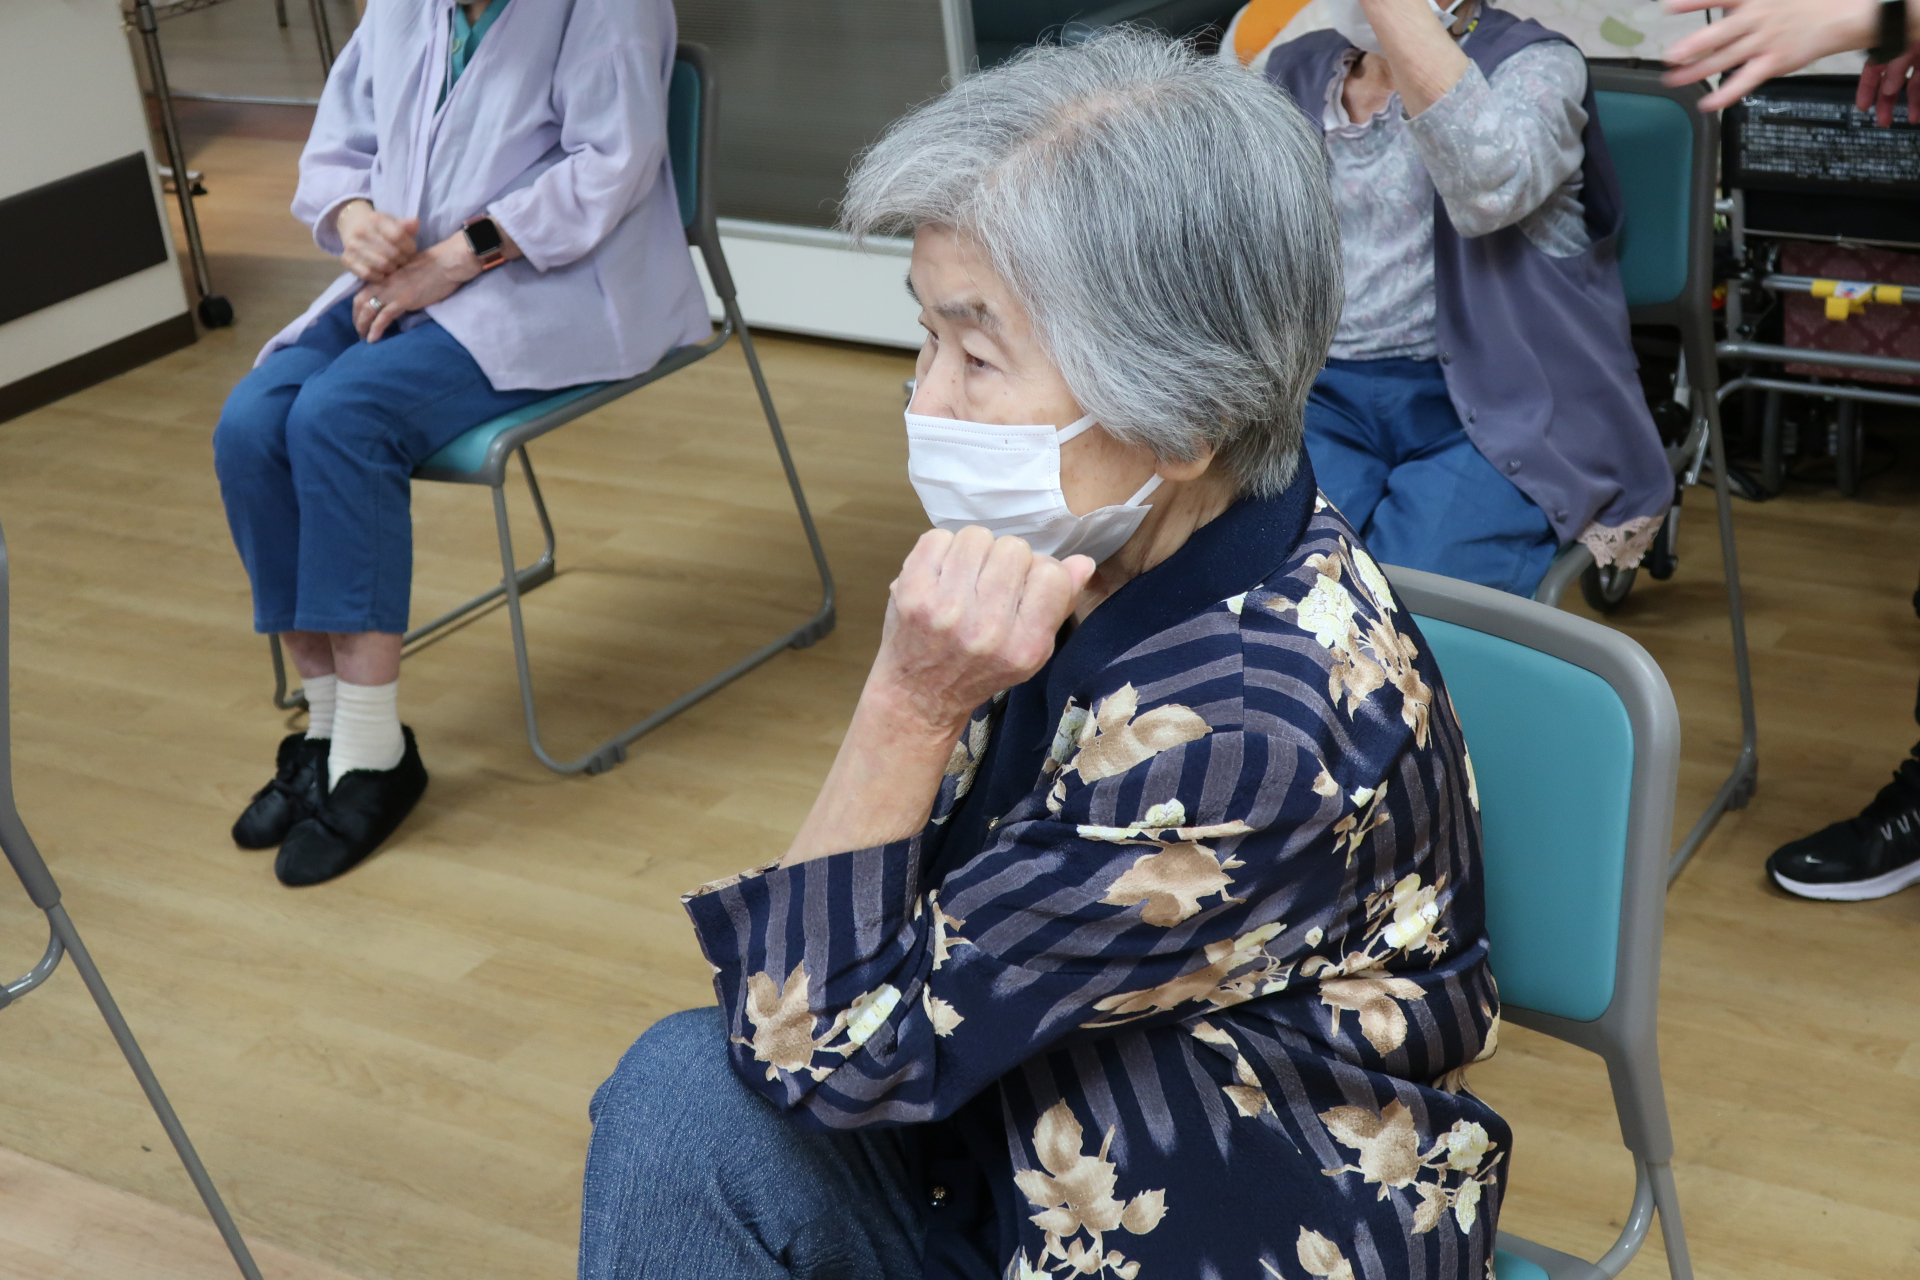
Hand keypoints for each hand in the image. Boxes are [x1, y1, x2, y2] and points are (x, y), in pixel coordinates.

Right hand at [335, 200, 418, 281]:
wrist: (353, 227)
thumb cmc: (381, 229)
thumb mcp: (394, 222)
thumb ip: (407, 225)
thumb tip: (415, 223)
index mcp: (376, 219)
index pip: (398, 236)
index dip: (409, 247)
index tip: (411, 250)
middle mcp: (361, 231)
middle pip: (392, 253)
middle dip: (402, 259)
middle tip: (402, 260)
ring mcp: (352, 246)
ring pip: (382, 265)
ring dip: (392, 269)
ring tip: (393, 265)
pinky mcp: (346, 260)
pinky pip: (368, 274)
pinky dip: (379, 276)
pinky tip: (382, 272)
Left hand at [352, 235, 482, 341]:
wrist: (446, 263)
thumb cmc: (435, 265)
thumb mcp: (409, 270)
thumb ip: (400, 279)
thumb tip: (400, 291)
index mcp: (385, 273)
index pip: (363, 290)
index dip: (359, 305)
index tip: (361, 316)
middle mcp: (383, 282)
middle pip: (360, 302)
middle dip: (357, 318)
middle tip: (359, 331)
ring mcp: (392, 291)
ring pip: (367, 311)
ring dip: (363, 326)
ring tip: (364, 338)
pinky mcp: (402, 301)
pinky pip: (383, 318)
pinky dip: (375, 329)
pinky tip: (372, 340)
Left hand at [867, 527, 1095, 736]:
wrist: (919, 693)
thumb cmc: (981, 668)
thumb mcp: (1032, 651)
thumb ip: (1059, 604)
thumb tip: (1082, 562)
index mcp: (1024, 646)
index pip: (1051, 574)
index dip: (1040, 571)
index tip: (1025, 587)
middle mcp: (986, 630)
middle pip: (1014, 548)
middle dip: (1006, 560)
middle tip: (991, 584)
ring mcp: (945, 610)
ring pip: (977, 536)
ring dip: (975, 551)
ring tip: (967, 577)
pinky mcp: (911, 593)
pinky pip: (938, 537)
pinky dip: (942, 550)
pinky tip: (942, 575)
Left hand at [1664, 0, 1877, 109]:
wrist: (1837, 15)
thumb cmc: (1796, 2)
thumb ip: (1738, 0)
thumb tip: (1704, 2)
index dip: (1694, 1)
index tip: (1668, 6)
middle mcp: (1757, 18)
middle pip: (1720, 33)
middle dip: (1693, 45)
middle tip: (1670, 55)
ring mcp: (1766, 41)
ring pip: (1726, 58)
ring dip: (1697, 71)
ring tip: (1673, 79)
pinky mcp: (1774, 62)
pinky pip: (1747, 80)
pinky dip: (1727, 93)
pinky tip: (1708, 103)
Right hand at [1858, 47, 1919, 123]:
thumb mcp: (1909, 40)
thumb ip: (1897, 65)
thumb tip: (1888, 89)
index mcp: (1895, 40)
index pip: (1874, 66)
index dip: (1867, 88)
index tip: (1863, 107)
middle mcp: (1909, 47)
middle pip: (1893, 78)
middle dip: (1888, 102)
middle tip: (1884, 122)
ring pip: (1915, 82)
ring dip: (1913, 102)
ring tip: (1913, 120)